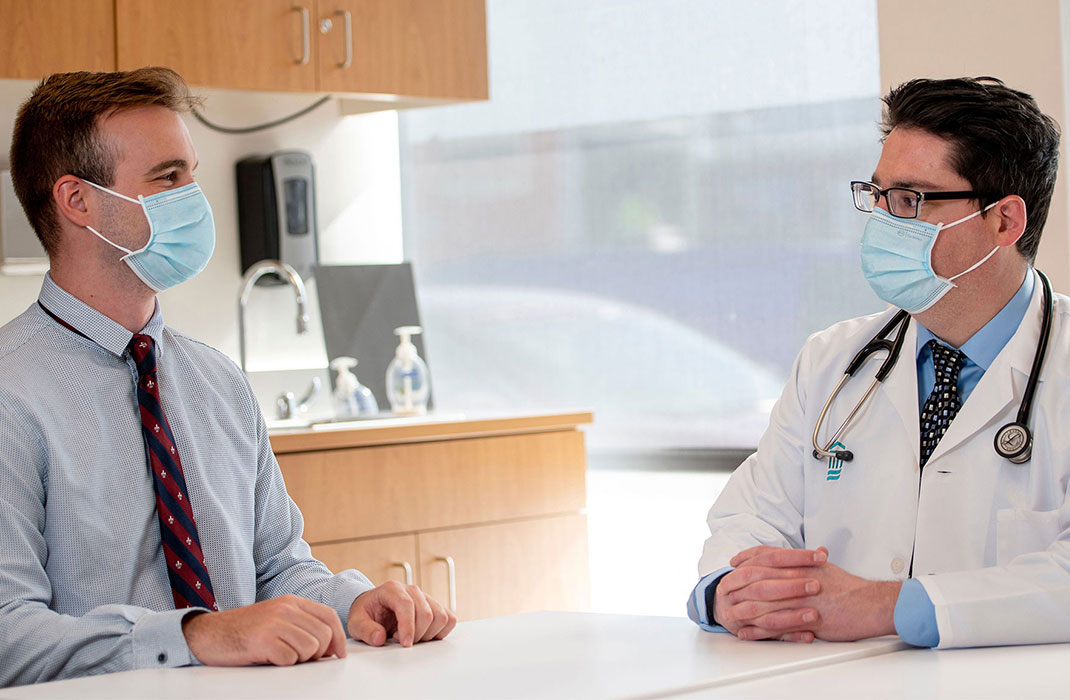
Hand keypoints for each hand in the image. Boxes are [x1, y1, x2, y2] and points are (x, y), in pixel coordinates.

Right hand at [182, 594, 347, 665]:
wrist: (208, 634)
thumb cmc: (244, 631)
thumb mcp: (276, 620)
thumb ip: (302, 626)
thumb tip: (330, 649)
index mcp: (291, 602)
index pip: (329, 617)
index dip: (339, 638)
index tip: (338, 655)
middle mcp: (285, 608)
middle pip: (323, 635)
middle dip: (318, 654)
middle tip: (301, 659)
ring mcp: (274, 623)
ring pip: (310, 648)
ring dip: (300, 660)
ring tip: (281, 657)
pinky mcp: (262, 640)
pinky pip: (290, 659)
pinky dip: (283, 664)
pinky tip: (269, 659)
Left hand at [347, 581, 456, 646]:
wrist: (372, 606)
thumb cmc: (366, 613)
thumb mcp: (356, 622)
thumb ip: (365, 630)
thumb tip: (380, 638)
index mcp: (392, 589)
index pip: (407, 605)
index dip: (408, 626)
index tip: (406, 644)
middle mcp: (411, 590)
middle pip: (426, 613)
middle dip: (417, 634)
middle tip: (403, 642)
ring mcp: (425, 597)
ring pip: (441, 616)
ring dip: (429, 634)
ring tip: (412, 636)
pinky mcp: (434, 606)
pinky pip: (449, 618)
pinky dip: (441, 631)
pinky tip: (425, 635)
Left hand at [725, 545, 901, 641]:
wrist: (871, 604)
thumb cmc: (853, 589)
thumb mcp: (828, 569)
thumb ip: (813, 562)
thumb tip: (812, 553)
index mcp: (801, 565)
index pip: (767, 557)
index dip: (749, 558)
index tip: (736, 561)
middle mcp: (797, 579)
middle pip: (759, 578)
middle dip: (739, 582)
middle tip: (724, 585)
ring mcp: (799, 600)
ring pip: (763, 602)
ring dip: (744, 607)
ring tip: (730, 611)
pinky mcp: (804, 620)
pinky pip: (774, 626)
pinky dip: (757, 629)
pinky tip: (747, 631)